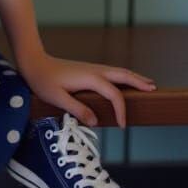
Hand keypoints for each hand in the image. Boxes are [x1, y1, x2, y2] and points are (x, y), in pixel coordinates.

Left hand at [16, 49, 156, 129]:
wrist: (33, 62)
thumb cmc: (43, 81)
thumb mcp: (57, 98)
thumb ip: (77, 109)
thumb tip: (96, 122)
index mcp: (89, 77)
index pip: (113, 94)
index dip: (120, 110)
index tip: (122, 126)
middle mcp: (94, 70)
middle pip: (122, 75)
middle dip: (138, 81)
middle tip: (154, 89)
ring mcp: (92, 68)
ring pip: (118, 71)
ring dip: (133, 77)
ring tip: (148, 84)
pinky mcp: (88, 70)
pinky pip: (111, 73)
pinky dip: (124, 76)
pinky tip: (126, 82)